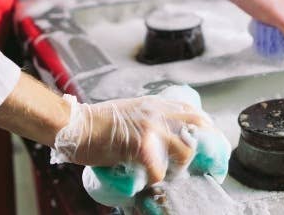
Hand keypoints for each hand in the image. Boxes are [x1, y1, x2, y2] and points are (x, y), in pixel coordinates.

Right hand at [51, 95, 209, 183]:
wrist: (75, 126)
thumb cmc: (97, 122)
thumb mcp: (130, 111)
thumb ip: (148, 118)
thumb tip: (162, 135)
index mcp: (156, 104)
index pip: (192, 110)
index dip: (205, 126)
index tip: (208, 139)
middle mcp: (158, 113)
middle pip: (197, 127)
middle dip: (203, 147)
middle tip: (199, 163)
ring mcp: (151, 128)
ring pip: (185, 150)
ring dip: (181, 167)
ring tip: (170, 174)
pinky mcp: (140, 146)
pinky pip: (159, 169)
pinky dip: (157, 179)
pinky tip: (149, 180)